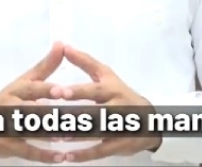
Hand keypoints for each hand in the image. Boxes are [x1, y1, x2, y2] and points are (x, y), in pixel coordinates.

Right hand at [0, 42, 68, 163]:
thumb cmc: (10, 98)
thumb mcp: (26, 81)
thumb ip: (45, 66)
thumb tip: (61, 44)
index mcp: (17, 90)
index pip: (33, 89)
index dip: (48, 90)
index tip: (64, 92)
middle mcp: (10, 107)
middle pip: (29, 111)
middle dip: (48, 115)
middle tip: (70, 118)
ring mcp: (7, 127)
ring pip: (27, 131)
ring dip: (47, 135)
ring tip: (66, 138)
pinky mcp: (7, 145)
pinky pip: (26, 151)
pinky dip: (43, 155)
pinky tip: (60, 157)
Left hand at [60, 46, 160, 162]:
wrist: (149, 120)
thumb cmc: (121, 94)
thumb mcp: (107, 76)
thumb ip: (85, 62)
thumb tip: (64, 46)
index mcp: (112, 90)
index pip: (93, 90)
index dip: (76, 91)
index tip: (58, 92)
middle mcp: (117, 108)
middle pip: (94, 113)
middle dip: (73, 116)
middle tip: (52, 117)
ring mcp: (119, 128)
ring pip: (96, 132)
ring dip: (76, 135)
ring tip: (56, 137)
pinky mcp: (118, 145)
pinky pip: (100, 151)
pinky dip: (83, 155)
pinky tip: (67, 157)